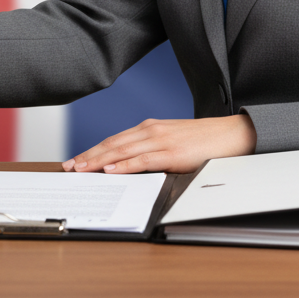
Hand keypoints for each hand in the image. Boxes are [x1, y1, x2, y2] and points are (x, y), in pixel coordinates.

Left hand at [61, 115, 256, 174]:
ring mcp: (159, 140)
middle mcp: (149, 130)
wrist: (229, 134)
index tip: (76, 160)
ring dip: (98, 161)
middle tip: (69, 166)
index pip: (113, 140)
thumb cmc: (201, 141)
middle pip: (111, 144)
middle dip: (88, 156)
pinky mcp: (171, 152)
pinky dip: (124, 165)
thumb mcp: (170, 142)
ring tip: (81, 169)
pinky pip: (143, 159)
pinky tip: (111, 170)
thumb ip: (151, 151)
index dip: (92, 150)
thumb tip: (129, 166)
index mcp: (147, 128)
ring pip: (121, 151)